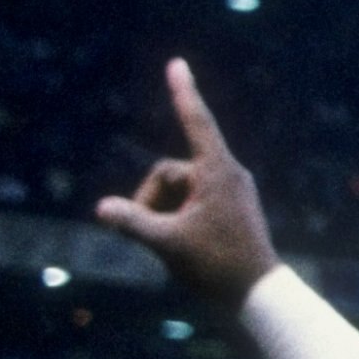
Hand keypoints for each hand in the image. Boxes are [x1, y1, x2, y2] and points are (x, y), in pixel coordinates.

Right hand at [92, 60, 283, 301]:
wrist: (256, 295)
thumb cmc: (217, 266)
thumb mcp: (167, 243)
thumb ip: (133, 222)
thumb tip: (102, 208)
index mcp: (219, 172)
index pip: (195, 122)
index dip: (183, 92)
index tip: (177, 64)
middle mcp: (227, 174)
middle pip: (169, 173)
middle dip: (150, 201)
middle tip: (153, 237)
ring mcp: (229, 191)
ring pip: (176, 191)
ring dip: (161, 215)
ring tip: (172, 248)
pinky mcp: (228, 208)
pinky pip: (189, 204)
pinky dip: (175, 222)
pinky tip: (181, 251)